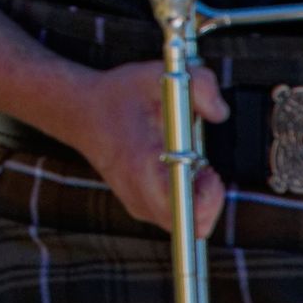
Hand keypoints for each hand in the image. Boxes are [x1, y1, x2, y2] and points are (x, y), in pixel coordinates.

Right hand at [51, 58, 224, 236]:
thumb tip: (220, 112)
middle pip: (195, 225)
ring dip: (198, 194)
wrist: (81, 113)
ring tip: (185, 159)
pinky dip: (186, 194)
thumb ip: (199, 85)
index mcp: (143, 168)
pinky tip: (176, 165)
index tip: (206, 167)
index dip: (209, 197)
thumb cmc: (119, 96)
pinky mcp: (141, 207)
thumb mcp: (158, 76)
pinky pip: (177, 215)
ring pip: (188, 222)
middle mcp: (139, 196)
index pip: (186, 212)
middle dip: (209, 195)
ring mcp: (139, 205)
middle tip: (201, 163)